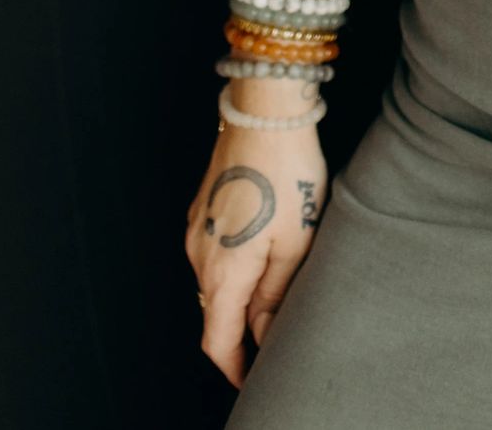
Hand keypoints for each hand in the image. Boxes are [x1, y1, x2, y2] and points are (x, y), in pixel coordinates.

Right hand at [184, 119, 328, 388]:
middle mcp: (199, 256)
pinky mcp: (202, 207)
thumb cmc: (287, 173)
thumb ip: (276, 295)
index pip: (218, 341)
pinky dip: (234, 266)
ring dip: (239, 295)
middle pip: (216, 312)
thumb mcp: (295, 242)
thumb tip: (263, 335)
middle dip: (241, 332)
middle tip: (275, 337)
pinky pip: (213, 252)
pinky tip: (263, 251)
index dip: (234, 368)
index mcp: (222, 273)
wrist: (265, 113)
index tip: (252, 379)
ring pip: (215, 281)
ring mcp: (196, 229)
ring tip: (276, 292)